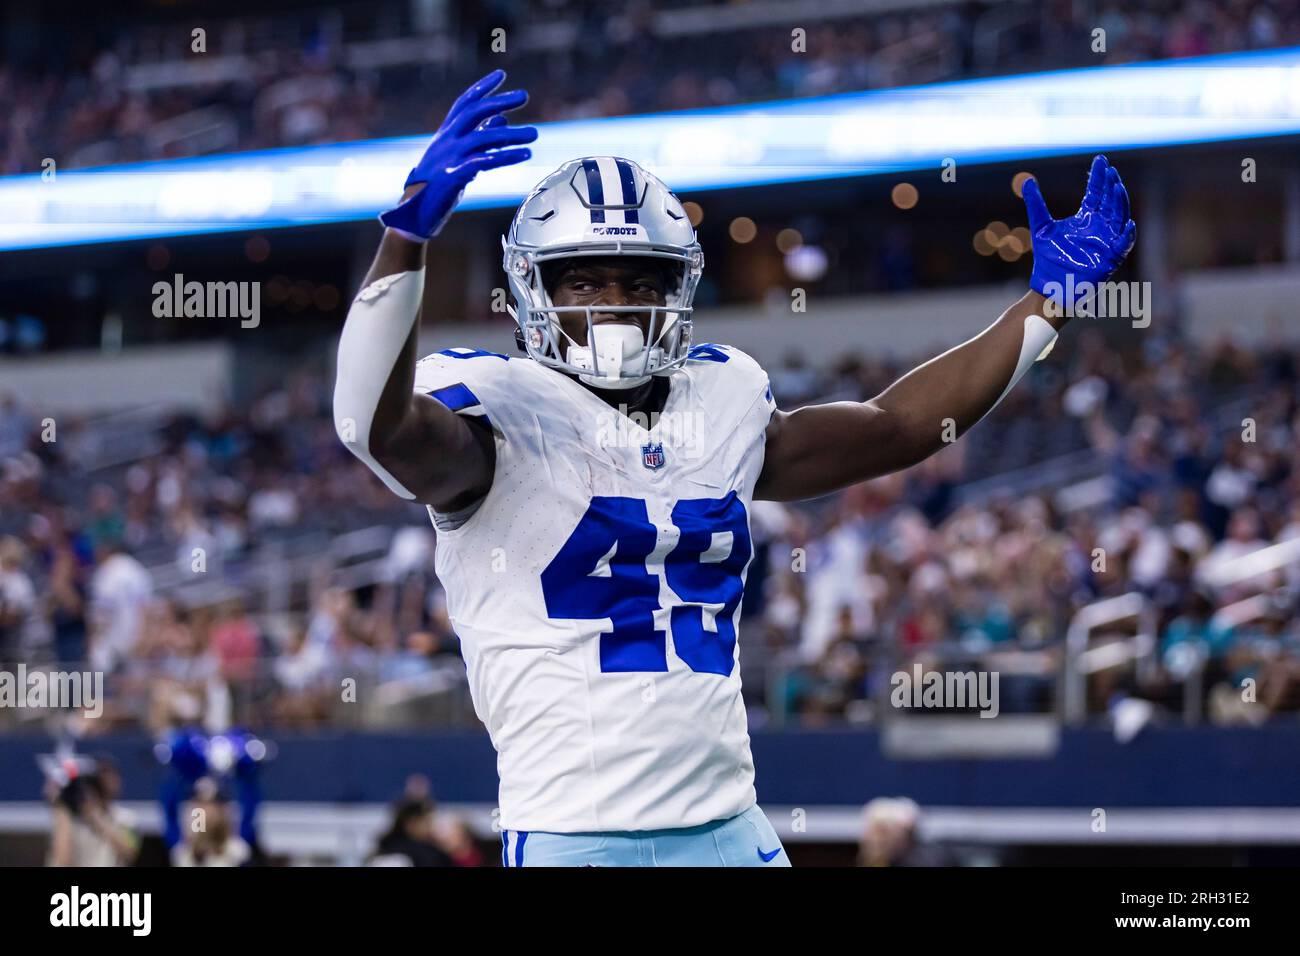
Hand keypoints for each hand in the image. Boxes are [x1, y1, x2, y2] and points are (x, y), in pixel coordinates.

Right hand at [379, 70, 537, 241]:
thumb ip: (480, 137)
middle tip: (524, 95)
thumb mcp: (459, 156)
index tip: (501, 75)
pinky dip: (505, 157)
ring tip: (534, 134)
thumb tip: (502, 119)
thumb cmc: (438, 183)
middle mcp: (447, 141)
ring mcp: (449, 158)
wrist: (413, 212)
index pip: (464, 103)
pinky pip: (483, 163)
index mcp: (446, 134)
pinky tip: (524, 155)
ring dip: (511, 135)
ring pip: (482, 139)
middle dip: (499, 101)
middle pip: (473, 113)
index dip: (481, 88)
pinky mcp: (453, 177)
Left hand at [1022, 154, 1136, 309]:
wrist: (1050, 285)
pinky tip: (1128, 223)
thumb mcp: (1041, 226)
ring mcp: (1107, 241)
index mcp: (1086, 218)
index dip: (1099, 176)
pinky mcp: (1110, 258)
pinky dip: (1127, 235)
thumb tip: (1027, 181)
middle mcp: (1100, 227)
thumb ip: (1036, 204)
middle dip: (1110, 185)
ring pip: (1119, 217)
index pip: (1096, 192)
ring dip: (1120, 203)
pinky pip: (1124, 245)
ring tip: (1116, 187)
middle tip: (1109, 170)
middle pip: (1110, 201)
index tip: (1101, 160)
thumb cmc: (1048, 258)